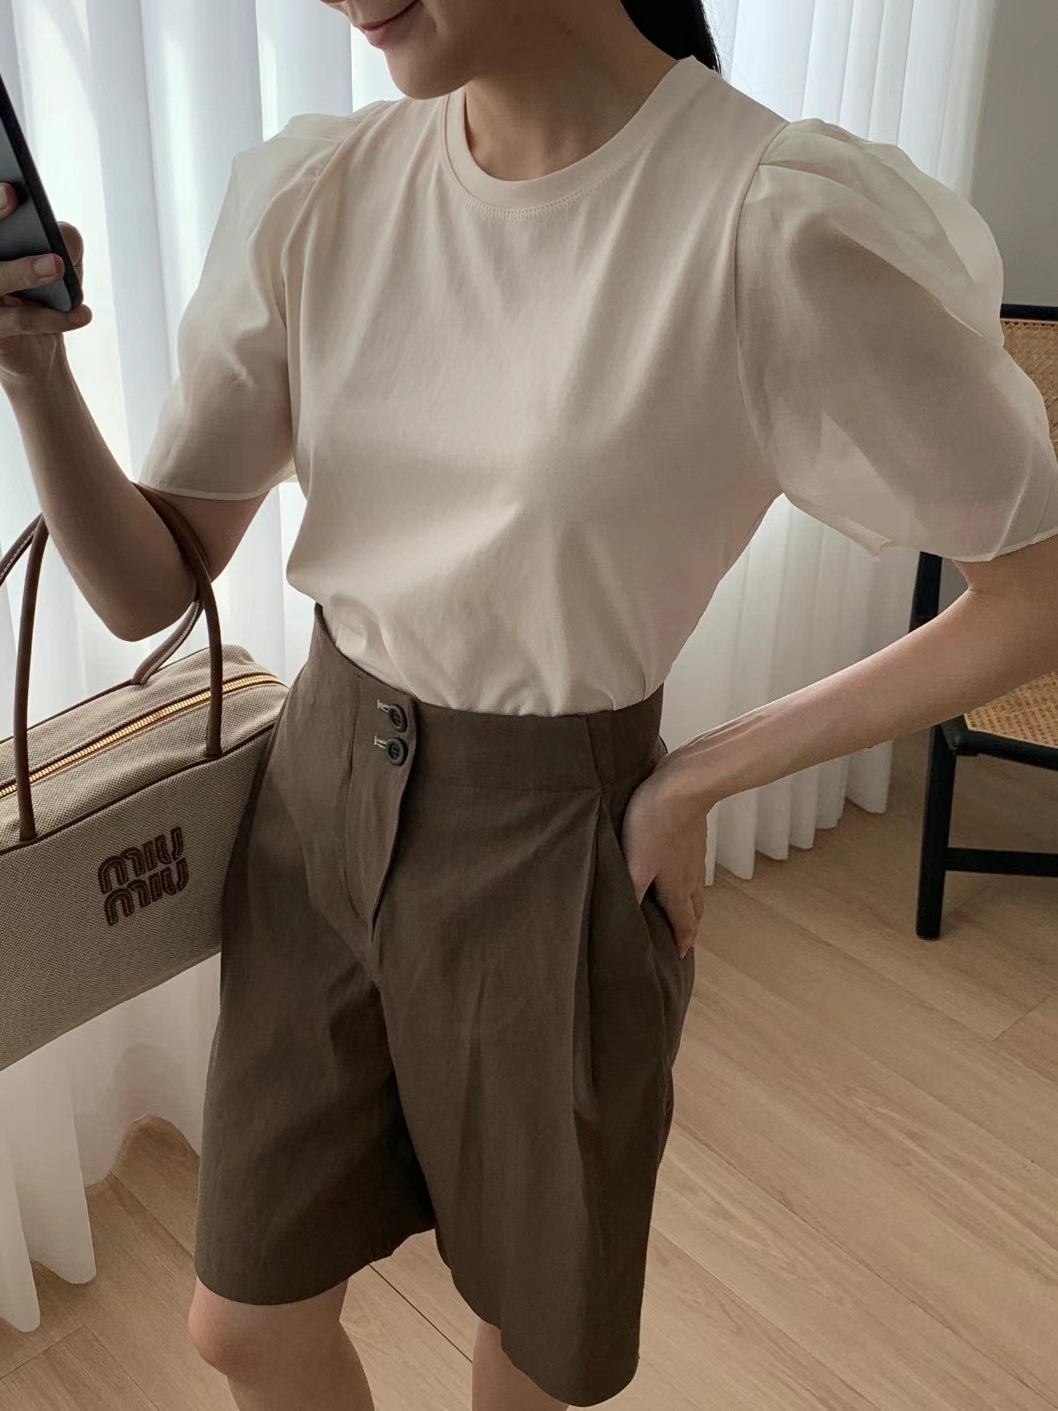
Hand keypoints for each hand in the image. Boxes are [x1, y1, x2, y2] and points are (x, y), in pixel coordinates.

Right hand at [0, 184, 90, 387]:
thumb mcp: (61, 264)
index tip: (9, 188)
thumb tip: (62, 239)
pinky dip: (54, 318)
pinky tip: (83, 313)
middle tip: (13, 198)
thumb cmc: (44, 297)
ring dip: (23, 270)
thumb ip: (63, 243)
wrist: (36, 354)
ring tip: (57, 265)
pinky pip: (20, 321)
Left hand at [619, 756, 710, 958]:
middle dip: (689, 928)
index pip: (684, 925)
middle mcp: (690, 877)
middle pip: (694, 911)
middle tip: (682, 940)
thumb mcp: (635, 863)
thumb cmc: (654, 824)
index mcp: (676, 888)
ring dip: (689, 905)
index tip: (679, 958)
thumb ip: (630, 893)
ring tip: (680, 911)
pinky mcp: (693, 839)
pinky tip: (677, 871)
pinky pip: (693, 869)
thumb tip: (627, 922)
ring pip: (695, 890)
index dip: (682, 943)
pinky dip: (688, 881)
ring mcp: (694, 857)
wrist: (683, 786)